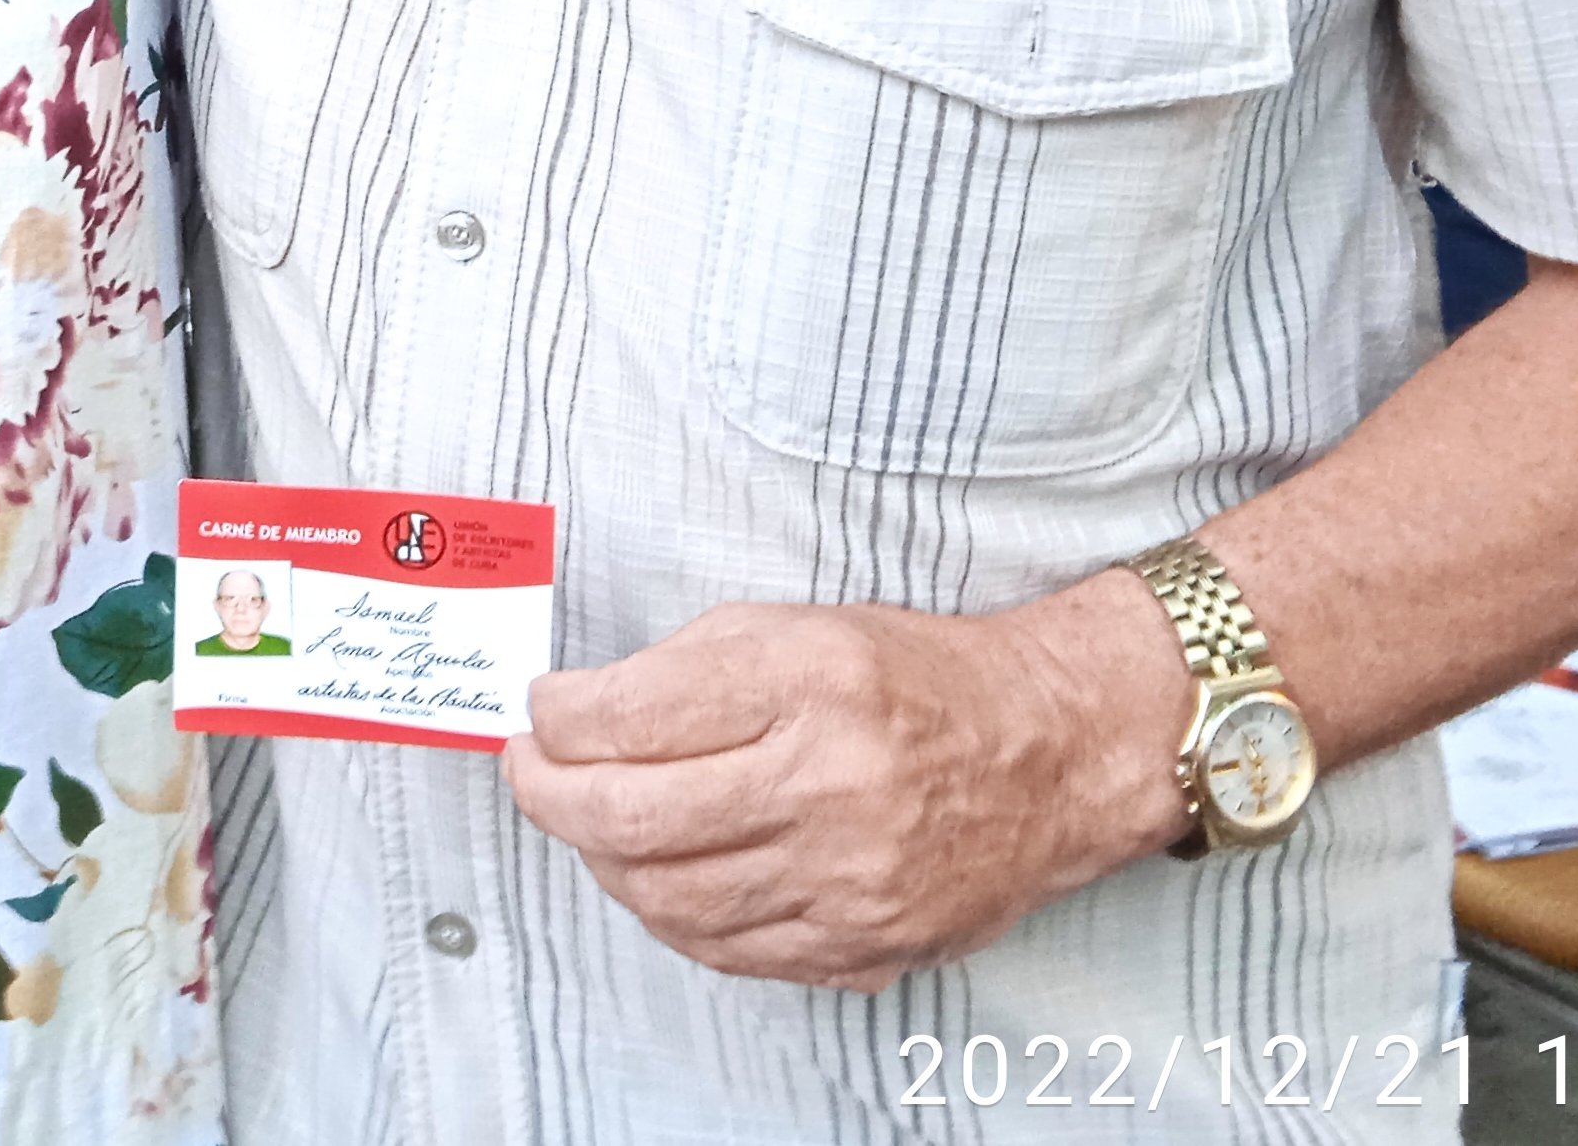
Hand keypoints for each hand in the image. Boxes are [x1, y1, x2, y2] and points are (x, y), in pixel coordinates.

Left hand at [496, 576, 1188, 991]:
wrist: (1047, 752)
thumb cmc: (913, 680)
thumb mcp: (795, 627)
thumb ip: (682, 669)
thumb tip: (574, 717)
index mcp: (806, 683)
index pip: (629, 716)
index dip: (556, 718)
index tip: (539, 711)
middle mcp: (829, 785)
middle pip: (631, 818)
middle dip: (548, 795)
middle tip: (531, 772)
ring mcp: (850, 879)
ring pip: (667, 898)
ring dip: (602, 860)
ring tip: (589, 822)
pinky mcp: (865, 944)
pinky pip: (727, 949)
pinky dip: (670, 913)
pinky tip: (656, 873)